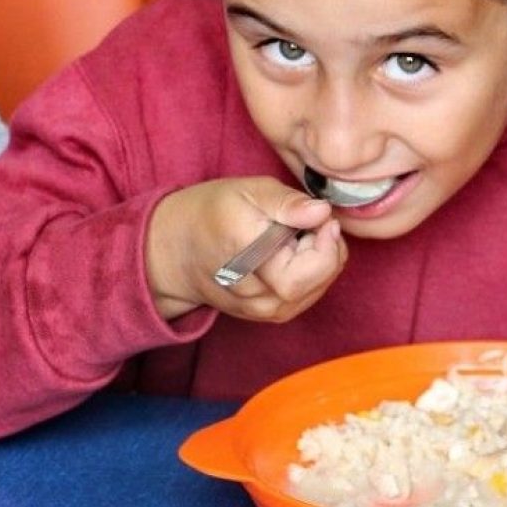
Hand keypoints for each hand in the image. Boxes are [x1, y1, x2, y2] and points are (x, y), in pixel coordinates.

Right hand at [146, 176, 346, 322]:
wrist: (177, 251)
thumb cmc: (212, 213)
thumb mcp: (248, 191)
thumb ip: (287, 202)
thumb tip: (322, 212)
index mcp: (249, 258)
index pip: (311, 268)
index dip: (328, 242)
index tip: (322, 217)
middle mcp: (257, 295)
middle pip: (320, 279)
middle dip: (328, 248)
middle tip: (309, 222)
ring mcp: (263, 311)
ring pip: (319, 288)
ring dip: (322, 259)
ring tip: (296, 236)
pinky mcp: (270, 315)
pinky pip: (309, 294)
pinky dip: (313, 271)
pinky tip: (293, 252)